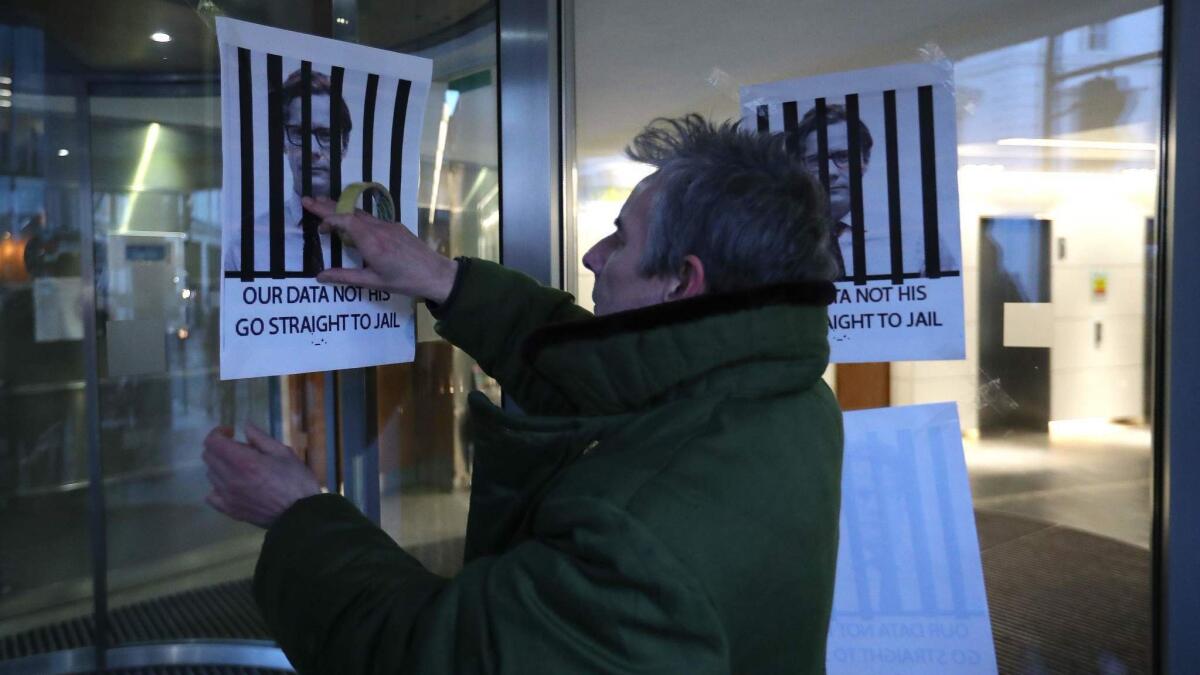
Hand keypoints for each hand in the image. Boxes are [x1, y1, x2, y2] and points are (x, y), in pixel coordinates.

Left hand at [202, 423, 320, 528]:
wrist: (300, 514)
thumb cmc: (296, 480)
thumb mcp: (283, 452)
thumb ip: (260, 438)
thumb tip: (245, 426)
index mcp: (243, 461)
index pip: (212, 442)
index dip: (218, 432)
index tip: (231, 431)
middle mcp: (229, 478)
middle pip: (208, 456)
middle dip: (219, 447)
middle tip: (239, 448)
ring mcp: (227, 496)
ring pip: (210, 474)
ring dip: (220, 466)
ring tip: (239, 467)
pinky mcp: (230, 510)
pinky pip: (211, 496)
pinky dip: (217, 487)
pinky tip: (231, 485)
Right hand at [302, 196, 457, 302]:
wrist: (436, 274)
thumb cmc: (404, 281)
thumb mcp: (373, 282)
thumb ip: (345, 277)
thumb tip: (320, 276)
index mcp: (371, 241)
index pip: (344, 220)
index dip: (327, 218)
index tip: (317, 226)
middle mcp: (379, 228)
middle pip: (349, 211)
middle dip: (327, 205)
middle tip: (307, 200)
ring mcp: (389, 225)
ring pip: (361, 213)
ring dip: (341, 209)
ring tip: (323, 205)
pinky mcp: (396, 227)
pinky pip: (372, 218)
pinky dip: (356, 216)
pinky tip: (350, 221)